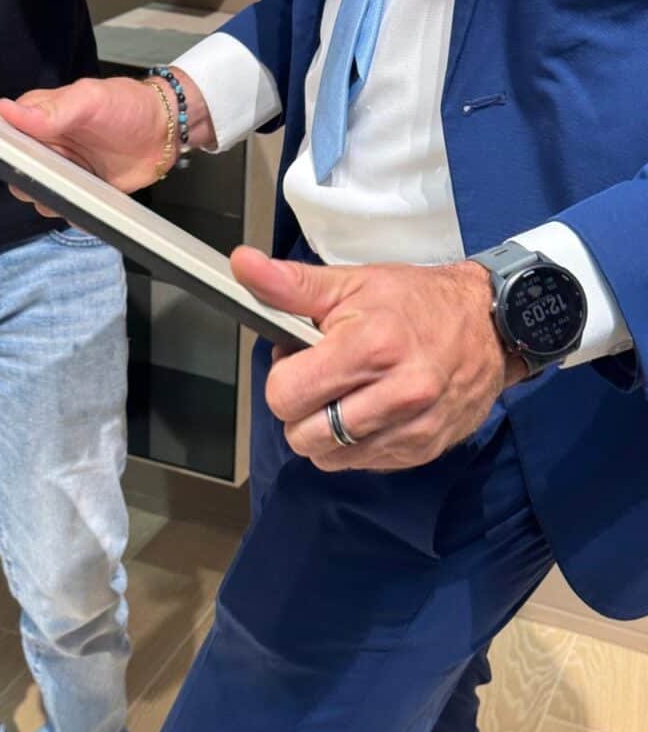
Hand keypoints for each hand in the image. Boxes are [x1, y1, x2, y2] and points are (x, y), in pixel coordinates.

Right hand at [0, 72, 213, 215]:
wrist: (164, 131)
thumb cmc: (128, 106)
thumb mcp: (90, 100)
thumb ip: (52, 110)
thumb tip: (7, 111)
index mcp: (39, 119)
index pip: (5, 136)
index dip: (3, 150)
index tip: (16, 160)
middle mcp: (46, 147)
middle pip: (18, 172)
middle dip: (27, 180)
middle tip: (53, 178)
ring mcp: (64, 172)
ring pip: (40, 194)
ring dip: (50, 200)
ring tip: (74, 191)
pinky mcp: (83, 192)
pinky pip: (68, 209)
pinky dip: (73, 213)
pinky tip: (86, 207)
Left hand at [231, 247, 526, 471]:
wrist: (490, 327)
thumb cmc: (417, 302)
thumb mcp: (352, 283)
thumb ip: (291, 285)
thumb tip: (242, 266)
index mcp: (371, 346)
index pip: (285, 395)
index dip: (284, 377)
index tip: (302, 360)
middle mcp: (396, 393)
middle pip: (302, 435)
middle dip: (300, 410)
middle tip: (323, 381)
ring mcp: (412, 428)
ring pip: (328, 457)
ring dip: (324, 433)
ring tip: (346, 396)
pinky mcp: (423, 450)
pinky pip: (361, 465)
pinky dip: (355, 445)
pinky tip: (371, 412)